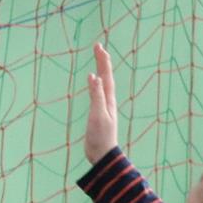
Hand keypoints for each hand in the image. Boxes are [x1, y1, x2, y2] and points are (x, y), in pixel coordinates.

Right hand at [84, 42, 118, 163]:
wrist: (103, 155)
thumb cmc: (101, 137)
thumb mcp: (97, 116)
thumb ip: (96, 96)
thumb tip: (94, 76)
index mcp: (108, 100)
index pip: (106, 75)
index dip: (103, 60)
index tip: (98, 46)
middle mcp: (108, 101)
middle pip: (106, 76)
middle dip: (102, 61)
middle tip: (98, 46)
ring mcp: (104, 107)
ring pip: (104, 84)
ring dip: (101, 70)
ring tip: (99, 60)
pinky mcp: (98, 113)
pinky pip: (98, 93)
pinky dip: (96, 83)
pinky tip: (93, 82)